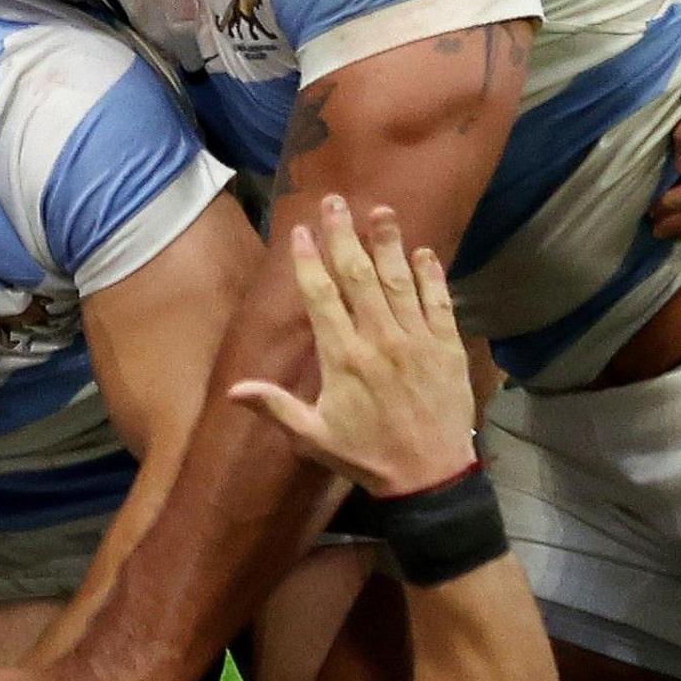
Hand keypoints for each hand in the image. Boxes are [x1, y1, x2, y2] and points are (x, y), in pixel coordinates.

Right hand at [227, 197, 476, 498]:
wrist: (431, 479)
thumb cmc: (368, 457)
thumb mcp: (315, 438)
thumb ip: (276, 407)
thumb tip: (233, 391)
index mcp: (344, 359)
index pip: (322, 298)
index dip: (309, 261)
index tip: (301, 231)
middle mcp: (380, 340)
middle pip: (359, 277)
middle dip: (345, 236)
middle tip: (335, 202)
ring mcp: (417, 341)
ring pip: (399, 282)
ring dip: (388, 243)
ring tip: (380, 210)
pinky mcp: (447, 348)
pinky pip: (438, 303)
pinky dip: (431, 275)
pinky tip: (423, 252)